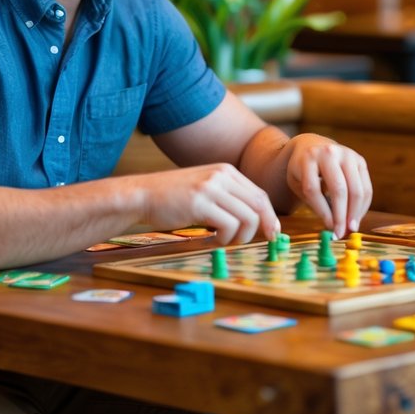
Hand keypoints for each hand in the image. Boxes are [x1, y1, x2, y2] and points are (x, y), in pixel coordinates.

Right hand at [141, 163, 279, 244]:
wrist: (142, 194)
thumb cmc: (173, 197)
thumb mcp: (205, 188)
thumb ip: (228, 197)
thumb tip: (255, 219)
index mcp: (226, 171)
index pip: (259, 194)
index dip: (269, 216)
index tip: (272, 233)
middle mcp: (221, 175)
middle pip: (259, 204)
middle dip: (263, 227)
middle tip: (256, 242)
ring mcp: (210, 188)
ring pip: (247, 217)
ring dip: (240, 237)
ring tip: (225, 242)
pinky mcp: (200, 203)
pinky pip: (229, 226)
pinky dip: (225, 239)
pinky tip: (212, 240)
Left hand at [285, 134, 372, 237]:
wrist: (313, 145)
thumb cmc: (303, 170)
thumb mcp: (298, 182)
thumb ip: (313, 201)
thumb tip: (333, 226)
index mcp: (308, 158)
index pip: (314, 189)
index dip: (321, 211)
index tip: (327, 228)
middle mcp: (329, 153)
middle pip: (339, 189)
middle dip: (341, 215)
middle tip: (341, 233)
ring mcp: (347, 155)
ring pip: (357, 189)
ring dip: (355, 213)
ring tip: (350, 228)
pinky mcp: (360, 160)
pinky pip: (366, 187)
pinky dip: (363, 206)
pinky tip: (356, 217)